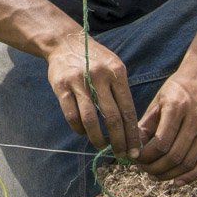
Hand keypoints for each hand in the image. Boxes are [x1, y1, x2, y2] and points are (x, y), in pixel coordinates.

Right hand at [45, 35, 140, 157]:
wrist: (64, 41)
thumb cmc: (93, 58)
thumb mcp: (113, 66)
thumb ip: (121, 91)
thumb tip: (130, 126)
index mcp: (116, 72)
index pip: (128, 109)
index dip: (132, 134)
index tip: (135, 150)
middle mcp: (99, 75)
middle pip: (112, 117)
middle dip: (118, 141)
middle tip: (121, 154)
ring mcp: (79, 80)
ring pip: (91, 119)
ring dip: (98, 138)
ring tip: (102, 146)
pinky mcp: (61, 86)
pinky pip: (72, 115)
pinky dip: (79, 129)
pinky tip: (84, 133)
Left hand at [134, 72, 196, 184]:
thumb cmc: (177, 88)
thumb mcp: (157, 100)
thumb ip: (145, 124)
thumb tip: (132, 148)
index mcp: (177, 108)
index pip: (160, 143)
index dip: (145, 156)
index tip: (135, 159)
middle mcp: (195, 120)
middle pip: (174, 156)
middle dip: (155, 168)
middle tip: (143, 169)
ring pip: (188, 164)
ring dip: (169, 174)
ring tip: (154, 175)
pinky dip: (190, 177)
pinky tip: (176, 182)